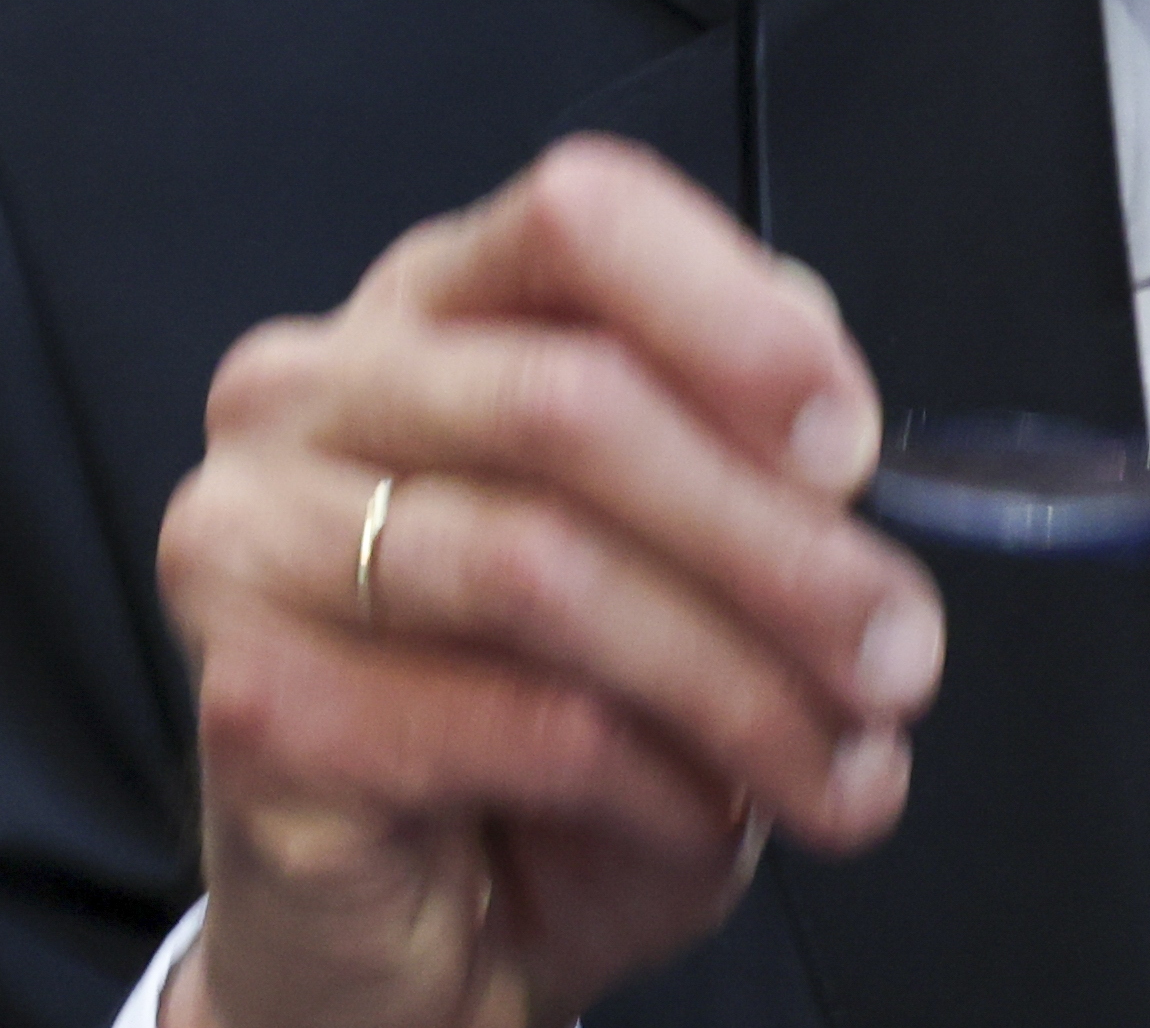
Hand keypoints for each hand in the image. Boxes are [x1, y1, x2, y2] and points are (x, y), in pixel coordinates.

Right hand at [153, 136, 945, 1027]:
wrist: (427, 932)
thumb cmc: (555, 722)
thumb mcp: (683, 555)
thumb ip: (743, 451)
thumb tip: (835, 448)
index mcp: (435, 303)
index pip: (576, 218)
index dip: (730, 316)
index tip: (851, 444)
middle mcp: (313, 388)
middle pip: (569, 400)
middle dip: (772, 541)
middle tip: (900, 655)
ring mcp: (249, 536)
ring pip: (540, 564)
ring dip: (735, 680)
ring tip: (846, 766)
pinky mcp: (249, 698)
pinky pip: (501, 716)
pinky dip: (647, 778)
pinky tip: (702, 818)